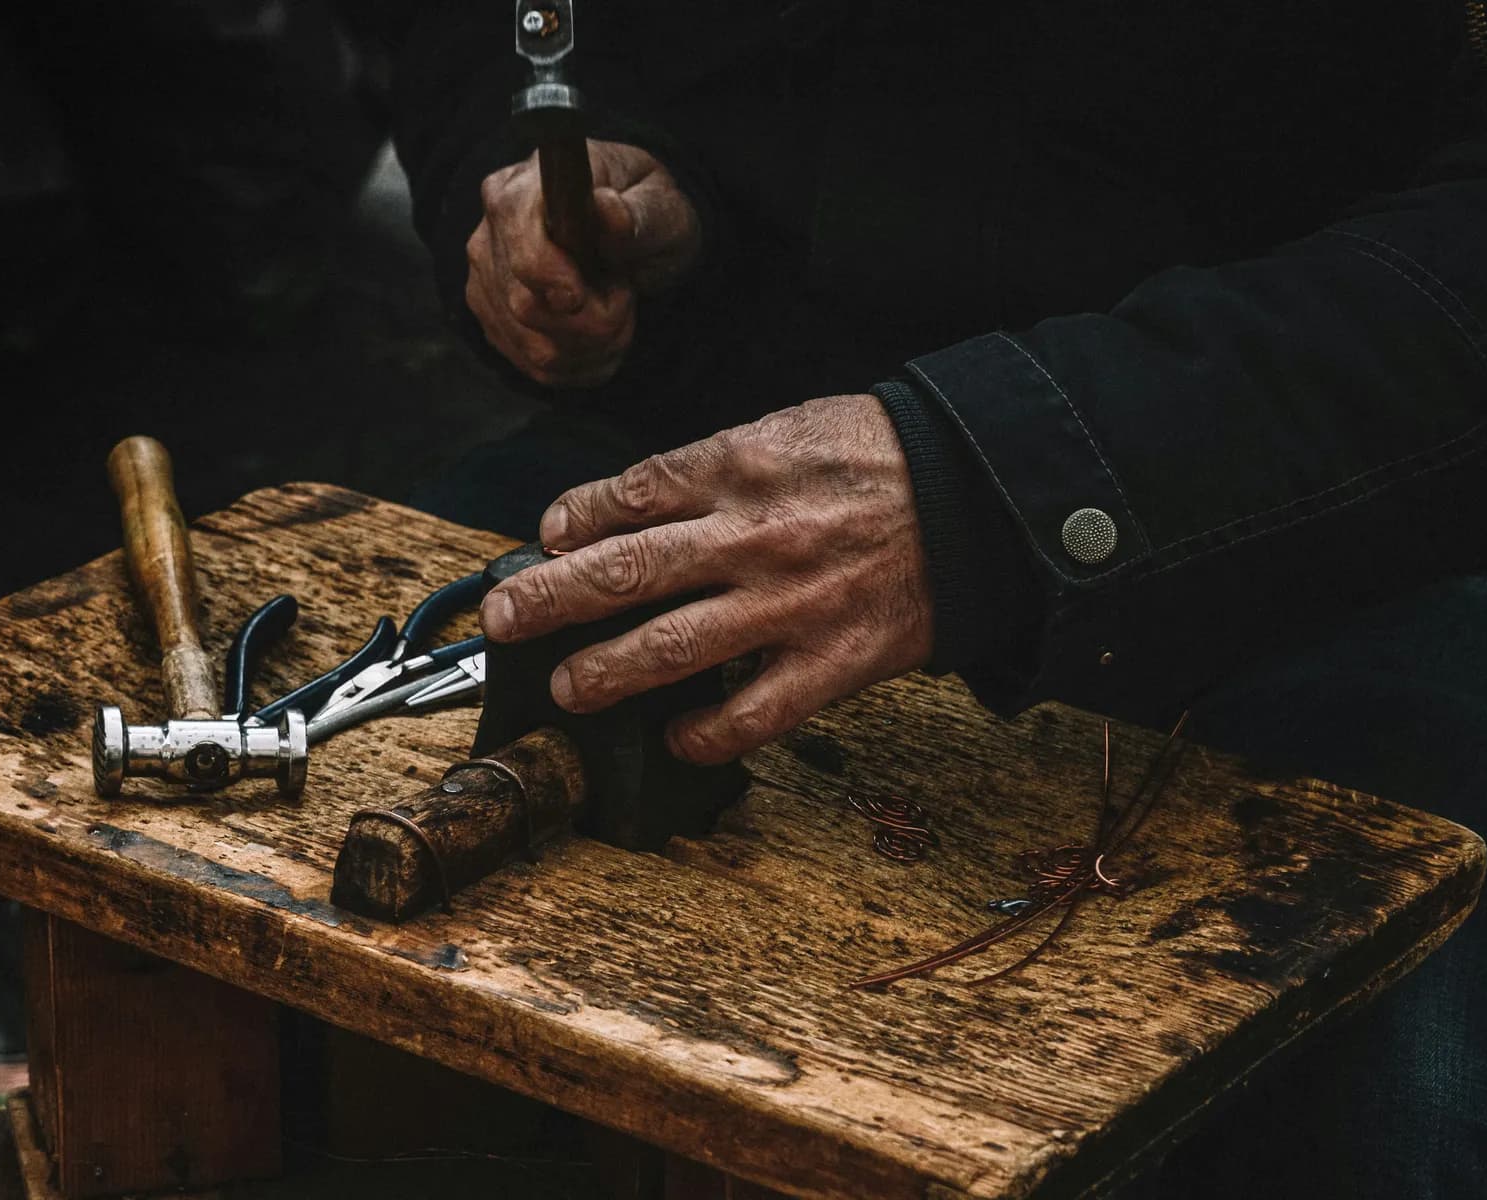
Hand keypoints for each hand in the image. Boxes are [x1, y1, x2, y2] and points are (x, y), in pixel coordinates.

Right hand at [465, 140, 699, 387]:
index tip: (582, 296)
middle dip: (591, 321)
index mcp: (523, 189)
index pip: (519, 244)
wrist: (627, 235)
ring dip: (593, 347)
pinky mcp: (493, 319)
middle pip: (526, 307)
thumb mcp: (661, 207)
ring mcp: (486, 280)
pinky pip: (535, 367)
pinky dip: (580, 364)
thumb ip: (639, 213)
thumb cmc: (643, 214)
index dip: (550, 276)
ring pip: (536, 347)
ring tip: (618, 315)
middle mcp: (490, 234)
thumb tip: (607, 208)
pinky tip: (599, 337)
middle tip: (625, 296)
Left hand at [479, 395, 936, 763]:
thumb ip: (714, 471)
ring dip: (606, 671)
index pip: (629, 496)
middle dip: (550, 599)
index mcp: (738, 468)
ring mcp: (788, 605)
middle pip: (625, 572)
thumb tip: (634, 509)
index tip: (547, 539)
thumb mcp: (789, 428)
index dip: (573, 521)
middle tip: (504, 620)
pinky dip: (707, 733)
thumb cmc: (884, 458)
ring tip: (568, 687)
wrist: (982, 493)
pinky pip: (753, 713)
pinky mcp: (832, 660)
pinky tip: (677, 738)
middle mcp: (750, 537)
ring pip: (671, 647)